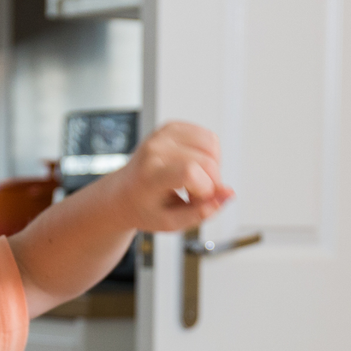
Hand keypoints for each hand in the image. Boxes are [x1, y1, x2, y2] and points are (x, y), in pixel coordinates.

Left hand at [109, 121, 233, 231]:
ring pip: (212, 144)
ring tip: (195, 182)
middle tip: (195, 198)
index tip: (198, 201)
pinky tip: (195, 168)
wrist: (121, 194)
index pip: (190, 172)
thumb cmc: (145, 210)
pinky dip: (210, 155)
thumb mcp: (171, 223)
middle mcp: (154, 149)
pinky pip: (207, 137)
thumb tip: (229, 193)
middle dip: (212, 183)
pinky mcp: (171, 127)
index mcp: (149, 175)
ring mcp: (162, 134)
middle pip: (206, 160)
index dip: (205, 189)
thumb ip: (202, 212)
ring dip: (213, 167)